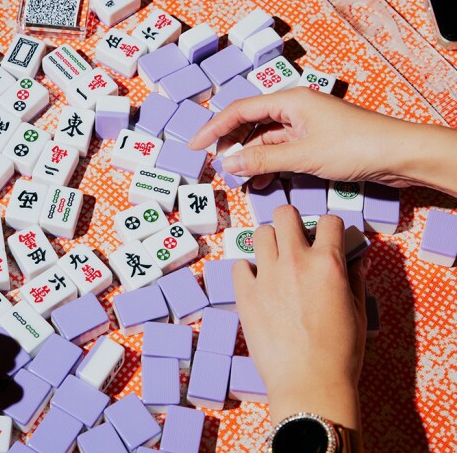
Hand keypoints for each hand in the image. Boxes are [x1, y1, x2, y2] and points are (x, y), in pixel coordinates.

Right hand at [187, 87, 447, 190]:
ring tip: (237, 179)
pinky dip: (268, 166)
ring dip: (249, 158)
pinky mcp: (315, 143)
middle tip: (212, 164)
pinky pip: (281, 151)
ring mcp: (305, 126)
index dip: (213, 129)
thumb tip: (228, 164)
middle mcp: (295, 109)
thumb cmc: (356, 146)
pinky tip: (262, 182)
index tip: (194, 147)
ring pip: (265, 140)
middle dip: (229, 144)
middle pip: (249, 123)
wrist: (399, 155)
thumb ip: (262, 160)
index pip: (239, 111)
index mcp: (289, 102)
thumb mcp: (302, 156)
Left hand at [233, 205, 367, 430]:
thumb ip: (355, 278)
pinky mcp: (244, 294)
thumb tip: (355, 258)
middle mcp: (294, 261)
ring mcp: (266, 276)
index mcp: (327, 263)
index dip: (330, 227)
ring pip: (259, 233)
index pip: (329, 220)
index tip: (327, 238)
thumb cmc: (340, 353)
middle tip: (295, 239)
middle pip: (284, 214)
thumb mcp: (358, 311)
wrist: (309, 383)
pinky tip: (257, 284)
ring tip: (275, 260)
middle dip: (291, 222)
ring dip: (269, 242)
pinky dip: (247, 270)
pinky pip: (239, 266)